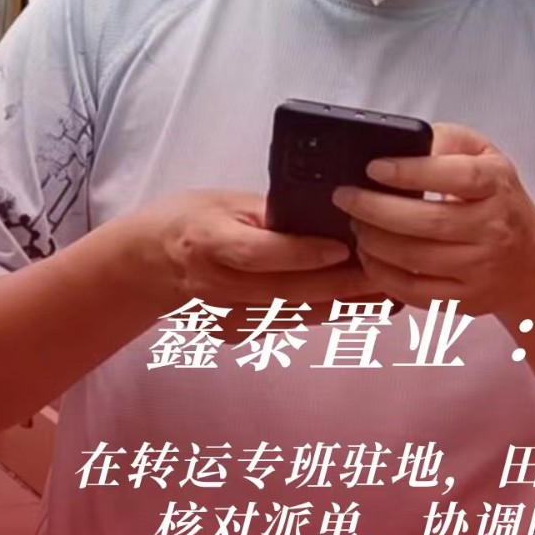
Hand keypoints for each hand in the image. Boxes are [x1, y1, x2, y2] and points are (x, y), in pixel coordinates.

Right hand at [132, 189, 376, 326]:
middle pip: (286, 291)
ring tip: (388, 290)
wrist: (146, 266)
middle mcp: (216, 286)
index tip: (344, 247)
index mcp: (208, 243)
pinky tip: (359, 303)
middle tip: (388, 272)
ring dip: (344, 305)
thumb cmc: (189, 219)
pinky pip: (289, 324)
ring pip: (295, 314)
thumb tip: (326, 216)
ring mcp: (225, 317)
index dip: (302, 254)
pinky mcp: (236, 334)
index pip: (260, 254)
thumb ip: (271, 212)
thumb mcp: (225, 200)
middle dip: (342, 285)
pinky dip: (326, 313)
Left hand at [332, 123, 534, 316]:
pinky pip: (412, 291)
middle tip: (346, 197)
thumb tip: (406, 143)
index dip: (410, 171)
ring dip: (372, 240)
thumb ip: (447, 141)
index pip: (455, 176)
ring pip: (413, 258)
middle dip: (374, 208)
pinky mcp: (464, 300)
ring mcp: (479, 269)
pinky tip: (368, 255)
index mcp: (496, 185)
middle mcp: (492, 228)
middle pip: (426, 221)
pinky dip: (380, 274)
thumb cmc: (499, 201)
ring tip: (355, 223)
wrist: (532, 263)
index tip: (374, 168)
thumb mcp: (485, 156)